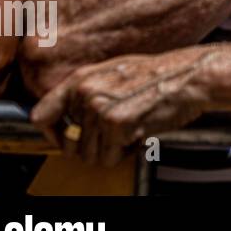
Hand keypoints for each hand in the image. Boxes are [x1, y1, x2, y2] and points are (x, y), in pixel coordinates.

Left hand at [32, 48, 216, 167]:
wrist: (191, 76)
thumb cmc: (159, 75)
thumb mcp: (114, 72)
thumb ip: (87, 91)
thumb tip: (65, 115)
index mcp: (80, 79)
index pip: (40, 115)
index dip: (51, 133)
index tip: (65, 137)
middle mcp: (84, 92)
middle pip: (68, 143)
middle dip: (91, 146)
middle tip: (112, 136)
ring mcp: (98, 108)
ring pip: (89, 155)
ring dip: (111, 150)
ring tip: (130, 129)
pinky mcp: (116, 123)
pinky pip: (110, 157)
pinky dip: (126, 152)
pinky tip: (139, 132)